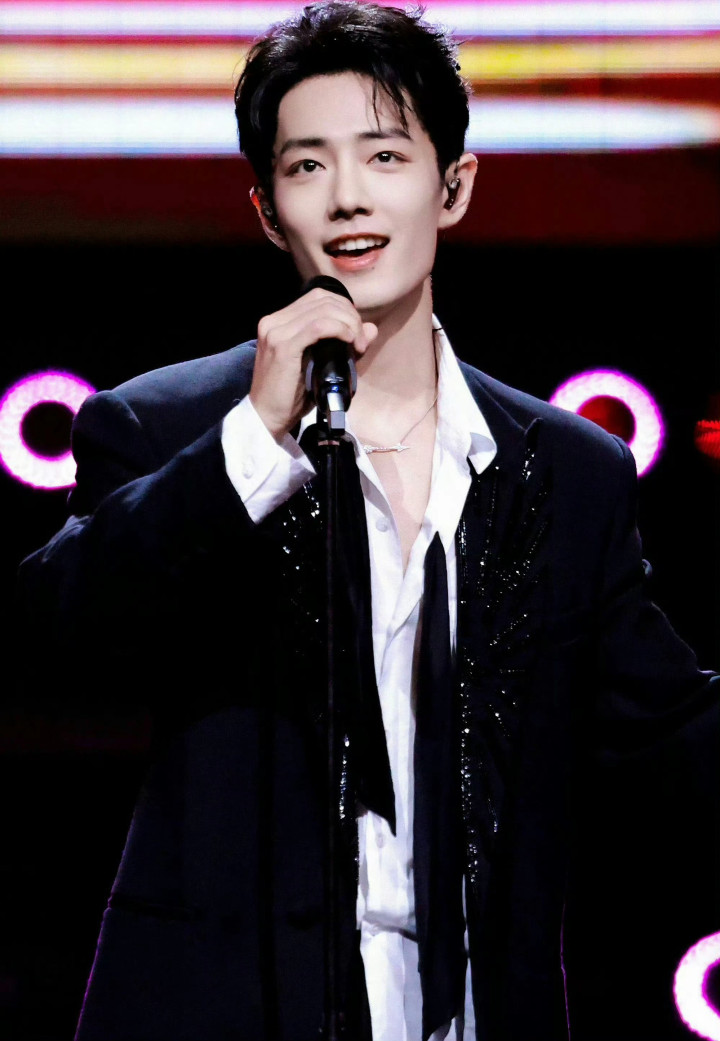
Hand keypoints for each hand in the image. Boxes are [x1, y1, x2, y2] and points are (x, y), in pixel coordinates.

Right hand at [250, 287, 377, 440]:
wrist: (266, 417)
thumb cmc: (291, 396)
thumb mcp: (320, 365)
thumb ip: (344, 344)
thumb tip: (371, 328)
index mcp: (279, 321)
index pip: (318, 298)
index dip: (344, 308)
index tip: (356, 332)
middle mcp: (274, 321)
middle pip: (322, 299)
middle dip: (350, 315)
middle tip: (361, 340)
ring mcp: (276, 331)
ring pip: (323, 309)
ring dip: (349, 323)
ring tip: (358, 345)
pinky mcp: (283, 346)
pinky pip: (319, 326)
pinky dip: (340, 329)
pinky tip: (350, 342)